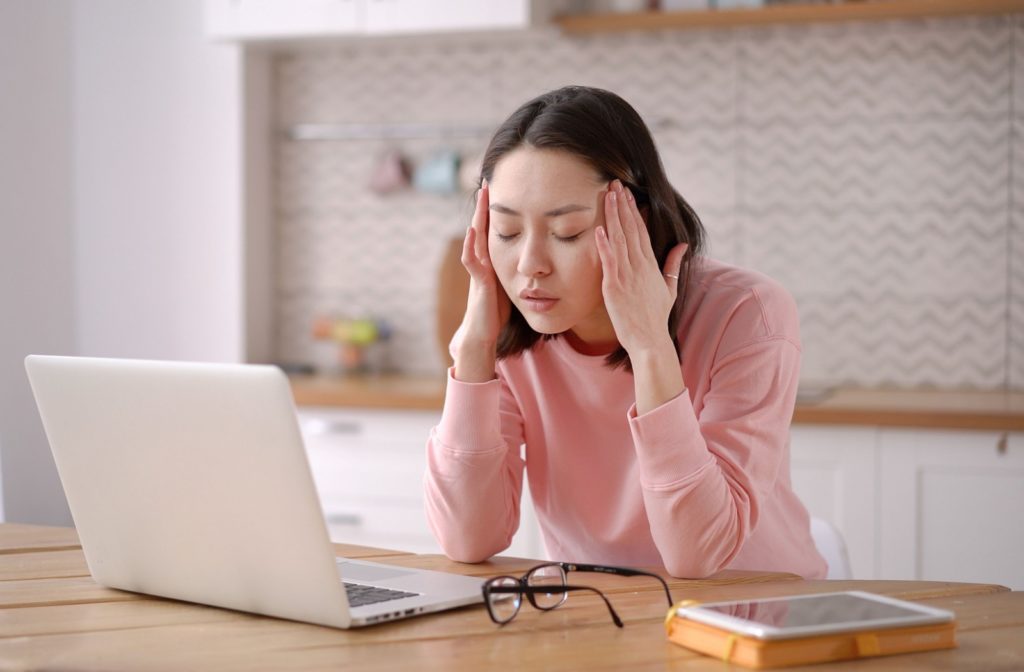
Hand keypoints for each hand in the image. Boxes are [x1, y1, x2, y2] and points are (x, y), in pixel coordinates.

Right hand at [454, 181, 510, 381]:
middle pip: (484, 226)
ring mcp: (479, 270)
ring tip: (482, 195)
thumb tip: (540, 258)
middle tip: (488, 180)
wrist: (483, 333)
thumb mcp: (512, 283)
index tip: (504, 187)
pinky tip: (472, 229)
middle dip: (486, 205)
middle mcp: (484, 261)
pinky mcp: (478, 282)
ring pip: (476, 237)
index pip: (496, 229)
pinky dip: (470, 244)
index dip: (499, 209)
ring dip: (478, 216)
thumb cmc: (498, 311)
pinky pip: (471, 260)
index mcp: (493, 259)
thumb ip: (520, 269)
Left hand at [595, 180, 687, 357]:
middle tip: (615, 183)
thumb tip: (682, 245)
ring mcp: (626, 276)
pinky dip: (604, 245)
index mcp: (651, 265)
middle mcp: (639, 267)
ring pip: (619, 240)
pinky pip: (609, 262)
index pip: (641, 231)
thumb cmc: (656, 317)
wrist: (650, 340)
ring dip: (613, 216)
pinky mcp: (614, 287)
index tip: (627, 194)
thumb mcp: (670, 288)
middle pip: (630, 229)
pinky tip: (599, 229)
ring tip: (608, 195)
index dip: (634, 211)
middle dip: (622, 205)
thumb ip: (673, 264)